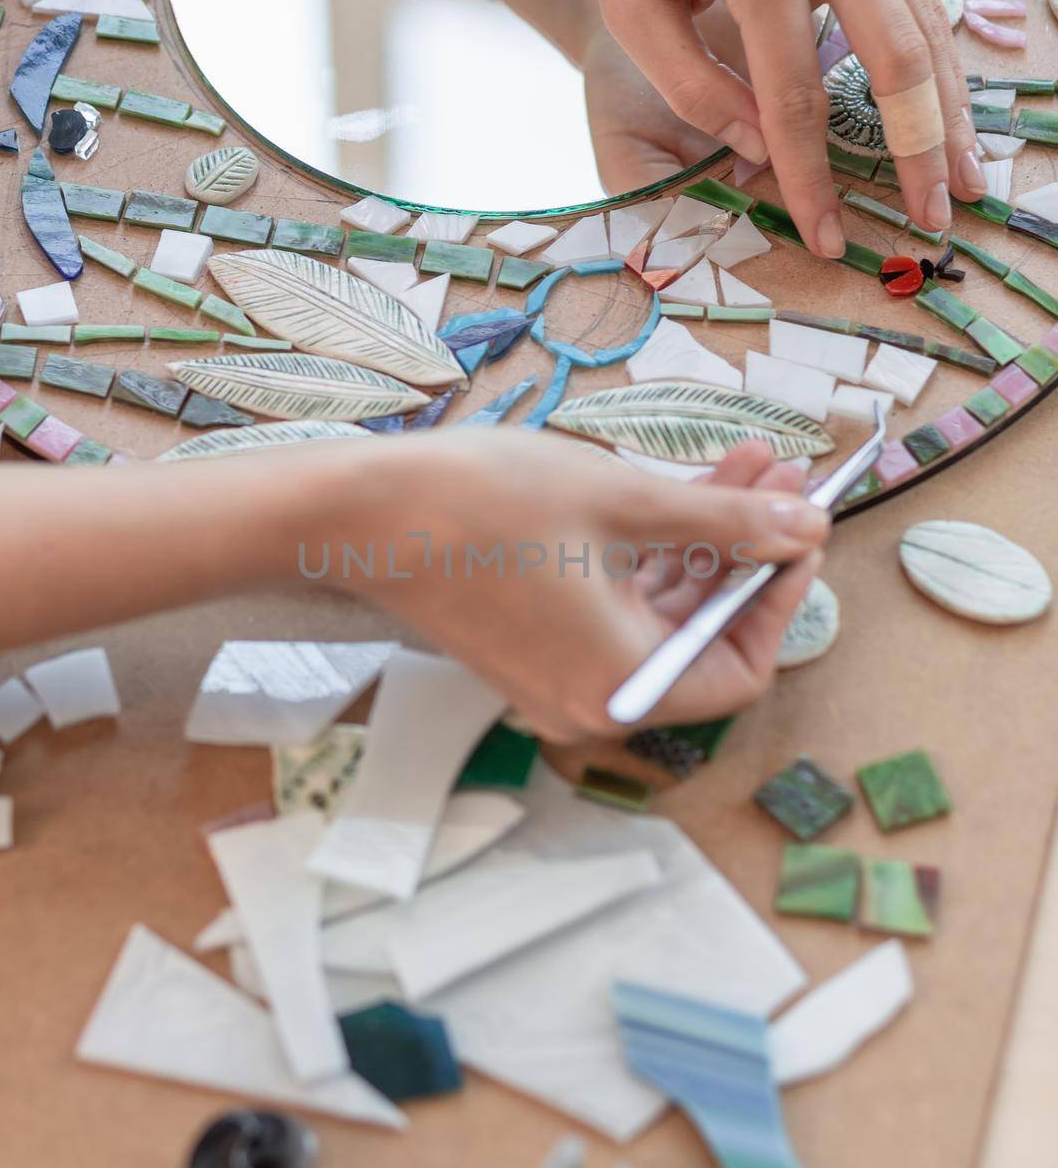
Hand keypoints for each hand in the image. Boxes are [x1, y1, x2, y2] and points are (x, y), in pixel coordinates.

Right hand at [316, 430, 828, 742]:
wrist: (362, 512)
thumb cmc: (488, 506)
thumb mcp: (627, 504)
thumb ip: (728, 524)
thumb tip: (806, 528)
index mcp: (621, 685)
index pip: (743, 666)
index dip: (781, 594)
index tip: (803, 526)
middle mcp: (592, 701)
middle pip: (701, 635)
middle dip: (747, 552)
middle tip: (781, 477)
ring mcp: (556, 678)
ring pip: (659, 615)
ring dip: (704, 544)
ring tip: (740, 466)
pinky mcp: (530, 648)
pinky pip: (613, 612)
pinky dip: (650, 558)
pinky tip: (676, 491)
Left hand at [537, 0, 986, 254]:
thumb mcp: (633, 5)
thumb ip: (692, 86)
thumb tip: (760, 150)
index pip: (794, 101)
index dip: (813, 179)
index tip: (826, 236)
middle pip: (894, 64)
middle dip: (918, 152)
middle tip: (934, 219)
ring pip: (925, 29)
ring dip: (949, 111)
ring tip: (965, 178)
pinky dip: (938, 61)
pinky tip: (946, 110)